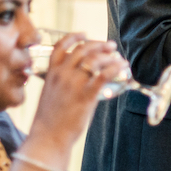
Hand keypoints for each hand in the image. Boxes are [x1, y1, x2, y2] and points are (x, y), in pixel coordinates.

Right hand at [28, 35, 127, 159]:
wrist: (48, 137)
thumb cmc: (50, 120)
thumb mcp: (51, 95)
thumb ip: (62, 83)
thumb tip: (81, 78)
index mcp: (50, 74)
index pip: (60, 47)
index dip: (73, 37)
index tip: (85, 33)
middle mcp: (61, 75)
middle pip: (82, 50)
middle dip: (99, 44)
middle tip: (111, 45)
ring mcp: (73, 84)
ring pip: (95, 60)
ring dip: (110, 56)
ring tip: (119, 58)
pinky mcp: (86, 95)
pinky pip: (104, 75)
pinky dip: (115, 68)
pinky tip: (122, 67)